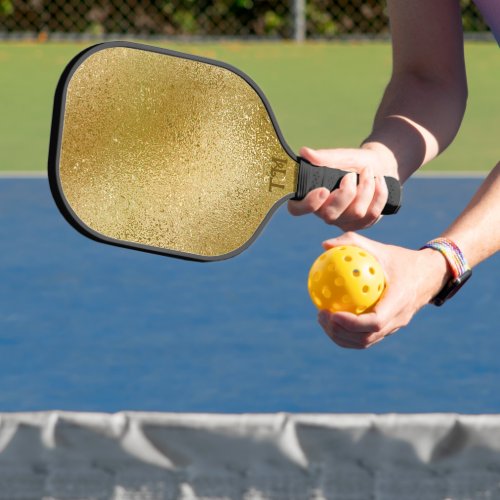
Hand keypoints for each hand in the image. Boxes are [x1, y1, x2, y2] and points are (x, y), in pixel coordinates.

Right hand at [288, 145, 397, 230]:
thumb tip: (304, 152)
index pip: (297, 209)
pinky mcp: (361, 224)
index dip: (308, 204)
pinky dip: (379, 193)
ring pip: (356, 213)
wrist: (379, 166)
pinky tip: (379, 181)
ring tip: (368, 172)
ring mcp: (343, 221)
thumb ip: (324, 157)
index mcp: (311, 196)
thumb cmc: (354, 162)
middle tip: (351, 175)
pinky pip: (372, 214)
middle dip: (346, 193)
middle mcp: (324, 213)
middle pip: (330, 215)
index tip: (323, 190)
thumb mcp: (341, 156)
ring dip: (366, 188)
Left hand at [316, 232, 450, 348]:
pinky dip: (347, 334)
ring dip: (341, 336)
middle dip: (340, 332)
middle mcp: (398, 319)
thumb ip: (353, 243)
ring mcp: (394, 327)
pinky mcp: (389, 329)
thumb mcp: (380, 248)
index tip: (332, 313)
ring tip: (322, 319)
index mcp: (399, 301)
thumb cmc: (401, 259)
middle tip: (321, 314)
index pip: (375, 322)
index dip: (352, 323)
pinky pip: (366, 337)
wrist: (429, 275)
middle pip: (366, 338)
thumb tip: (324, 245)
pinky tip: (331, 319)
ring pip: (365, 342)